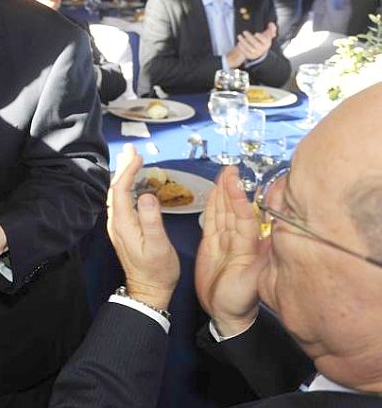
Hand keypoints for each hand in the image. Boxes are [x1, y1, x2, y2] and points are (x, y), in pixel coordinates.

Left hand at [106, 144, 178, 309]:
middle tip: (131, 149)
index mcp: (123, 224)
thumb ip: (151, 221)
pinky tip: (132, 182)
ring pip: (117, 194)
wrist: (149, 291)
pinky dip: (126, 187)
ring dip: (123, 175)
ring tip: (131, 159)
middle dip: (123, 167)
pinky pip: (121, 201)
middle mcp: (116, 222)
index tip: (138, 156)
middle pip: (115, 188)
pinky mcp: (124, 229)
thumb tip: (146, 196)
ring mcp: (119, 226)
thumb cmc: (157, 270)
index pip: (121, 190)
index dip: (128, 171)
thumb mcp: (158, 246)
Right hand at [195, 166, 267, 335]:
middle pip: (232, 209)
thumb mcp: (252, 284)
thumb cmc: (239, 302)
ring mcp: (224, 241)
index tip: (236, 181)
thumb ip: (261, 262)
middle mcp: (237, 240)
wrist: (224, 314)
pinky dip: (212, 206)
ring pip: (222, 212)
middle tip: (229, 169)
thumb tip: (274, 239)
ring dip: (221, 193)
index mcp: (248, 247)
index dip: (239, 199)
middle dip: (230, 189)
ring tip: (222, 174)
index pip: (244, 217)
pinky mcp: (210, 244)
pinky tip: (213, 194)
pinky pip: (211, 221)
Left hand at [235, 22, 275, 61]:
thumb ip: (271, 29)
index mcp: (267, 43)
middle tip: (244, 31)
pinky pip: (245, 52)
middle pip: (255, 43)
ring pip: (249, 48)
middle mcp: (262, 49)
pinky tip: (239, 42)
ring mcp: (256, 53)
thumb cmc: (262, 40)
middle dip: (249, 37)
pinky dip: (242, 47)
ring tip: (239, 36)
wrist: (258, 50)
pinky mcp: (250, 55)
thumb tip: (271, 23)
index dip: (261, 37)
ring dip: (243, 41)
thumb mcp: (267, 35)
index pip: (265, 41)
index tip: (256, 33)